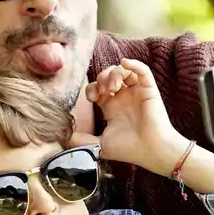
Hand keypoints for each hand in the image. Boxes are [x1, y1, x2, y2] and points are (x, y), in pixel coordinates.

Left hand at [79, 59, 185, 174]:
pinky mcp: (149, 90)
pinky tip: (125, 63)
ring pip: (123, 70)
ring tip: (114, 87)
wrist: (150, 151)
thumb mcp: (99, 145)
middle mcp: (123, 98)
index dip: (92, 88)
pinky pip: (143, 70)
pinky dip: (134, 64)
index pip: (98, 88)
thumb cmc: (129, 150)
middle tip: (104, 91)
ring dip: (115, 73)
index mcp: (111, 107)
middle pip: (108, 75)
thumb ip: (82, 141)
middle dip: (102, 78)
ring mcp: (136, 93)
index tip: (93, 98)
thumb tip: (63, 139)